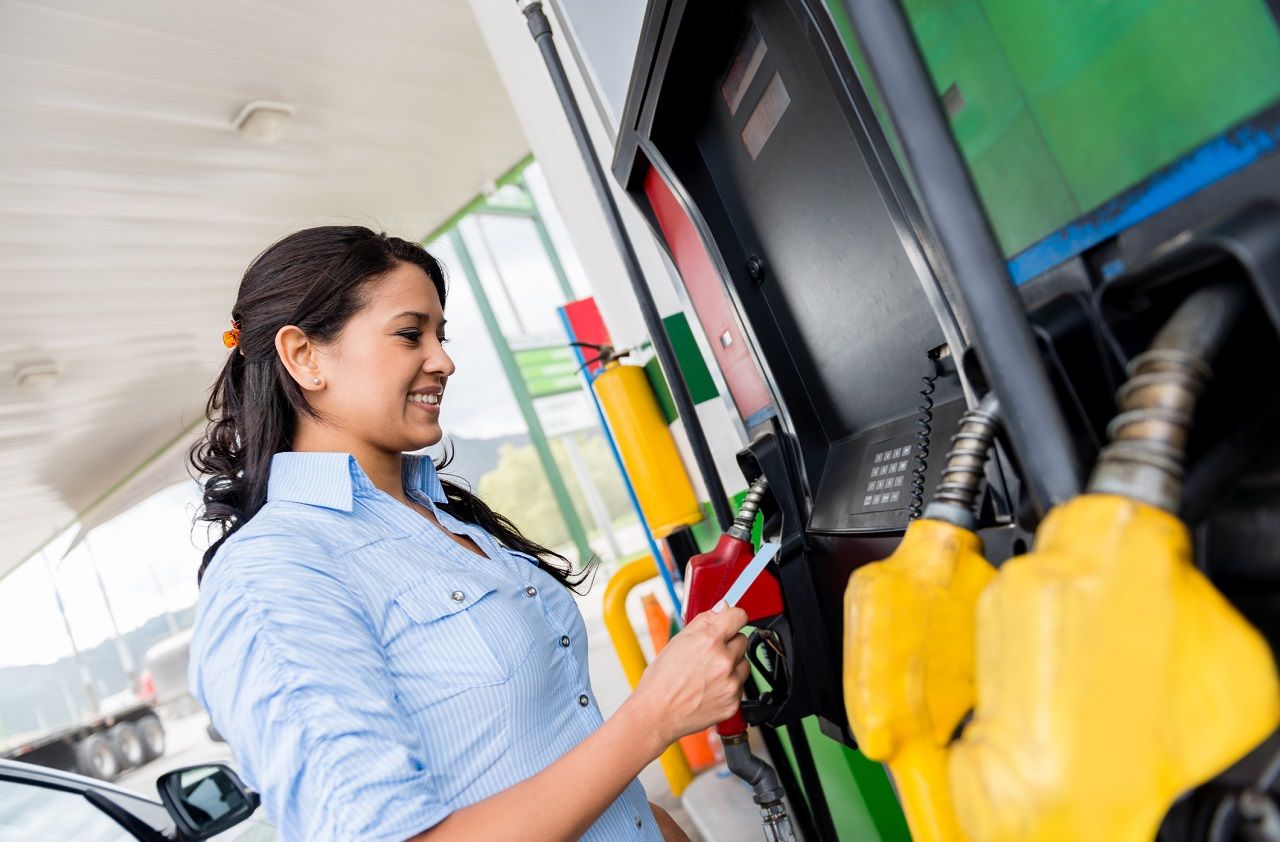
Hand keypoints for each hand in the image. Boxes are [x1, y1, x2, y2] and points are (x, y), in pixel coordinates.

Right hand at [627, 602, 749, 747]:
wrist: (657, 714)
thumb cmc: (662, 680)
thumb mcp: (678, 641)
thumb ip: (704, 621)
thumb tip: (722, 608)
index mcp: (709, 640)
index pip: (739, 616)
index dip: (733, 617)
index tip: (731, 622)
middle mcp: (724, 660)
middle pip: (742, 639)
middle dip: (729, 644)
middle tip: (709, 654)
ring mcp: (731, 683)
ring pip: (743, 663)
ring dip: (731, 665)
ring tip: (708, 674)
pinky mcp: (734, 702)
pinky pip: (740, 686)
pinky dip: (729, 685)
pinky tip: (710, 688)